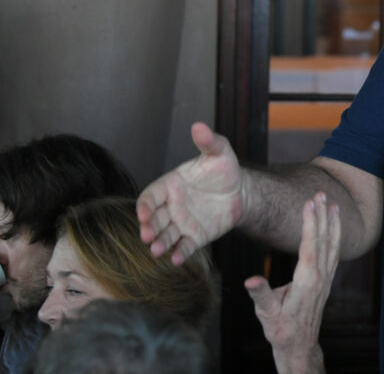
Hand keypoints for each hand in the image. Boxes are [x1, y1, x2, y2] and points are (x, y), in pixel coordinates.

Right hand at [136, 122, 243, 263]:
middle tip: (147, 236)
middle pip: (153, 219)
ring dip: (159, 243)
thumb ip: (208, 141)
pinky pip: (184, 246)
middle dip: (148, 228)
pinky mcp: (195, 237)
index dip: (144, 206)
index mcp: (170, 185)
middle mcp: (171, 206)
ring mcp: (181, 223)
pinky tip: (176, 259)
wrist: (240, 191)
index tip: (143, 214)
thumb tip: (199, 125)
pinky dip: (179, 253)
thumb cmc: (224, 169)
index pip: (150, 197)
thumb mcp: (219, 152)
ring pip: (165, 235)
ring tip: (157, 251)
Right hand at [245, 193, 340, 373]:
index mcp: (306, 281)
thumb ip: (261, 294)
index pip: (310, 245)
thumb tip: (251, 280)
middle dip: (323, 215)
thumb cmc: (281, 329)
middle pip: (324, 240)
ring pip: (333, 245)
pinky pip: (334, 253)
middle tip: (321, 193)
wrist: (299, 345)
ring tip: (332, 203)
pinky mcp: (326, 280)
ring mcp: (326, 278)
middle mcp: (320, 277)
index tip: (309, 203)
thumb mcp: (267, 313)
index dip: (310, 223)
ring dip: (332, 222)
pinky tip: (334, 226)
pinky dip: (335, 236)